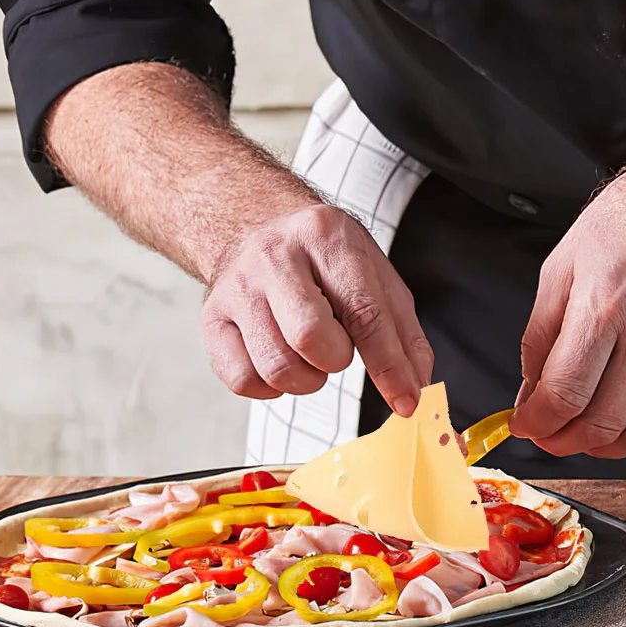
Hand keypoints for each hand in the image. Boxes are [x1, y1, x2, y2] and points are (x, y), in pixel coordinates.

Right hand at [200, 201, 432, 413]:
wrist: (256, 225)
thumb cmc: (322, 257)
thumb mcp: (373, 273)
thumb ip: (402, 329)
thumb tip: (415, 383)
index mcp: (325, 236)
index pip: (362, 310)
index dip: (388, 364)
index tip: (406, 401)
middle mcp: (274, 256)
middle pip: (310, 337)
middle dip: (336, 360)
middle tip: (337, 349)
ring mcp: (237, 287)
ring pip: (276, 366)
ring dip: (306, 378)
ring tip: (310, 354)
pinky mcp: (211, 318)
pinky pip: (242, 380)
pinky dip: (270, 387)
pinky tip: (281, 359)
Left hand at [510, 153, 625, 458]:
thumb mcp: (562, 265)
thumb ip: (540, 334)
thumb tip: (531, 391)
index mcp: (604, 308)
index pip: (564, 394)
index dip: (537, 423)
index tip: (528, 426)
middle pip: (603, 422)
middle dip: (565, 441)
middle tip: (553, 435)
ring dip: (610, 448)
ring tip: (592, 435)